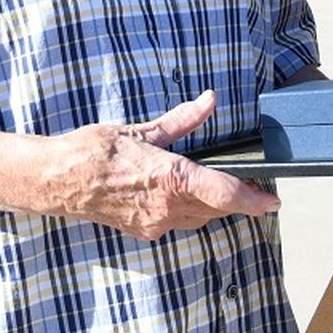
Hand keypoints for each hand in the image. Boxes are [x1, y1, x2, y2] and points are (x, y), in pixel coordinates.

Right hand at [55, 90, 279, 240]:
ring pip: (199, 219)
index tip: (273, 200)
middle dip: (236, 199)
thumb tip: (209, 101)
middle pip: (218, 209)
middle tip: (251, 184)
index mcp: (172, 178)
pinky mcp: (143, 231)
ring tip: (218, 187)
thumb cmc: (95, 153)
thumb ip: (182, 120)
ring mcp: (155, 223)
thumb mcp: (143, 130)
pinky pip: (178, 223)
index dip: (255, 200)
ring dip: (213, 206)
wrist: (59, 180)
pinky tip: (182, 195)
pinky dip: (188, 211)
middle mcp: (167, 207)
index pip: (225, 194)